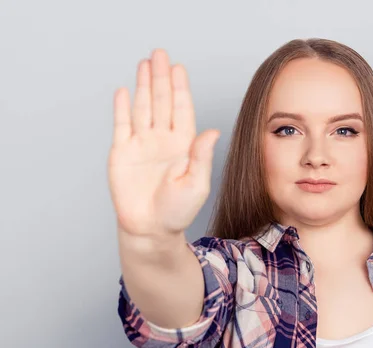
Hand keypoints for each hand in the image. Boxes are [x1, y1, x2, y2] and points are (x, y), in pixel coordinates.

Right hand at [107, 49, 220, 237]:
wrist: (150, 229)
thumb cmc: (177, 211)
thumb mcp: (197, 184)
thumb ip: (202, 156)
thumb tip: (212, 132)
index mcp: (184, 145)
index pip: (181, 110)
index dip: (180, 89)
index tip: (179, 69)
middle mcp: (163, 140)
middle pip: (162, 102)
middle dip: (161, 78)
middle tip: (161, 54)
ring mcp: (142, 144)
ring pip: (143, 107)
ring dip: (144, 85)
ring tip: (145, 64)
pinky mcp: (122, 152)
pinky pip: (122, 125)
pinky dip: (123, 107)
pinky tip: (125, 91)